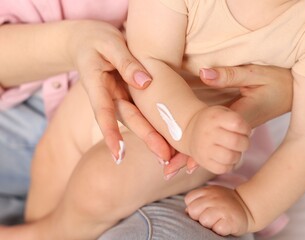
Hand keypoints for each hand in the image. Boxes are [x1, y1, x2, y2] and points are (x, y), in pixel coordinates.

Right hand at [67, 20, 171, 160]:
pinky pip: (141, 111)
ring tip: (170, 155)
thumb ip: (125, 62)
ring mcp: (119, 98)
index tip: (118, 154)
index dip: (111, 133)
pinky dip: (153, 124)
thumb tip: (145, 83)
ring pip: (136, 120)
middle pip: (128, 120)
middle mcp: (109, 97)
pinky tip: (167, 137)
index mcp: (97, 85)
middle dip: (146, 139)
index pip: (103, 111)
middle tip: (164, 157)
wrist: (87, 41)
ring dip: (152, 137)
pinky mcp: (128, 96)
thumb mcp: (110, 44)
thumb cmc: (96, 40)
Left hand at [164, 65, 291, 174]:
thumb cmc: (277, 80)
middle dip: (191, 159)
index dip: (195, 150)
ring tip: (175, 167)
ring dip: (198, 155)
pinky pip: (223, 139)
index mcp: (240, 116)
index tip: (177, 163)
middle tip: (167, 171)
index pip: (214, 137)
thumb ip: (228, 76)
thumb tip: (203, 74)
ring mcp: (242, 129)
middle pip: (214, 147)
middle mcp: (240, 128)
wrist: (297, 89)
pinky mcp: (243, 125)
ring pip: (217, 146)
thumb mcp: (253, 74)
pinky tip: (197, 153)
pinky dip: (209, 146)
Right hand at [185, 106, 250, 173]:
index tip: (245, 130)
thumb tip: (247, 135)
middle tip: (242, 142)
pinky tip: (227, 158)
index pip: (237, 123)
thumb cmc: (213, 122)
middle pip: (236, 141)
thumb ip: (236, 120)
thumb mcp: (222, 112)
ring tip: (234, 151)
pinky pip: (223, 169)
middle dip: (245, 143)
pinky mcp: (203, 161)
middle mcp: (208, 133)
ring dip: (238, 155)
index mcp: (214, 118)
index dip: (246, 128)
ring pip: (230, 157)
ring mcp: (204, 148)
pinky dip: (229, 165)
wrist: (191, 131)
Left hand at [185, 185, 250, 235]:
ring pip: (204, 220)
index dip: (194, 207)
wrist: (248, 207)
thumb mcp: (210, 196)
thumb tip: (186, 212)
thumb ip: (197, 200)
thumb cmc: (225, 204)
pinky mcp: (230, 220)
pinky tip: (225, 224)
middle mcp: (214, 197)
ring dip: (210, 224)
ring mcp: (222, 208)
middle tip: (212, 216)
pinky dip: (220, 229)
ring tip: (219, 220)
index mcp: (207, 190)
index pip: (189, 200)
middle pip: (193, 211)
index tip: (205, 208)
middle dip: (200, 216)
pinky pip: (217, 229)